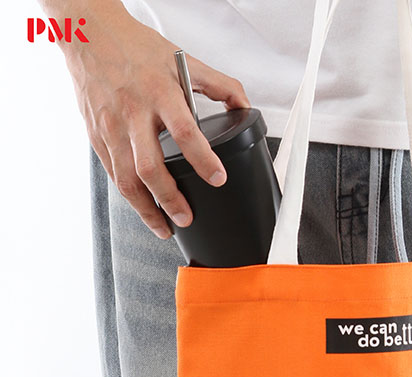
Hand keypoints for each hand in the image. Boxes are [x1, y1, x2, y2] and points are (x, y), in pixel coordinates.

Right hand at [61, 6, 249, 237]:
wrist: (89, 34)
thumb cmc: (136, 49)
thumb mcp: (182, 61)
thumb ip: (219, 85)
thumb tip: (244, 106)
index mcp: (160, 93)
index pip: (185, 132)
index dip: (203, 159)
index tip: (218, 179)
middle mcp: (134, 113)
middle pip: (150, 167)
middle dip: (170, 199)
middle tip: (187, 218)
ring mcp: (112, 128)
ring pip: (127, 180)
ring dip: (147, 210)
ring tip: (165, 228)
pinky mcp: (97, 137)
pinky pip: (114, 176)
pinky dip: (130, 198)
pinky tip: (144, 209)